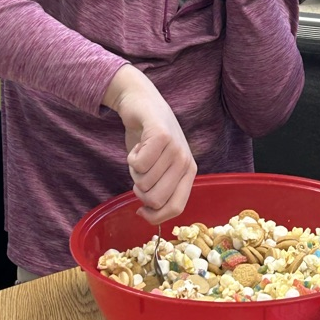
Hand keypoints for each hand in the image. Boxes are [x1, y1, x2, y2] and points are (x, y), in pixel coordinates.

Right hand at [103, 65, 196, 222]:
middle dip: (139, 191)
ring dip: (134, 171)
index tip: (141, 211)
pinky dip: (131, 158)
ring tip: (141, 153)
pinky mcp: (162, 136)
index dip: (155, 216)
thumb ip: (159, 189)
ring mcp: (176, 148)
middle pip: (155, 199)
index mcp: (189, 173)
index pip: (176, 208)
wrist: (143, 103)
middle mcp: (186, 162)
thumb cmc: (149, 140)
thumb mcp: (160, 168)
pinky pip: (139, 164)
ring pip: (143, 182)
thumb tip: (148, 214)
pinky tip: (138, 145)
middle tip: (140, 172)